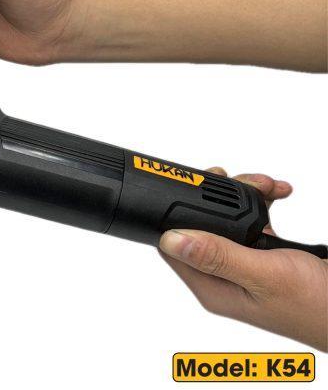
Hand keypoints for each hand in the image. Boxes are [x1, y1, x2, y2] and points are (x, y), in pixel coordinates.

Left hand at [159, 168, 327, 350]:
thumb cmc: (316, 305)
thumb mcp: (264, 275)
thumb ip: (219, 256)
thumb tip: (171, 240)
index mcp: (213, 287)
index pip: (173, 247)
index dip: (175, 214)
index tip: (192, 187)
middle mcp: (222, 275)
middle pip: (199, 224)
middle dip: (217, 197)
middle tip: (236, 180)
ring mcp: (241, 263)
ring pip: (226, 217)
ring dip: (245, 195)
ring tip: (267, 187)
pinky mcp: (260, 253)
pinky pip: (250, 219)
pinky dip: (263, 202)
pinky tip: (277, 195)